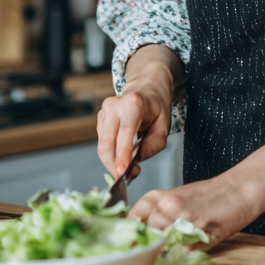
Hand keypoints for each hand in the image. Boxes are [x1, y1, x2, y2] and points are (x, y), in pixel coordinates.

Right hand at [96, 44, 183, 176]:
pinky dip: (110, 154)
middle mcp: (114, 105)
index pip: (124, 134)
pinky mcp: (100, 118)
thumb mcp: (164, 127)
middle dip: (114, 165)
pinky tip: (122, 156)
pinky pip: (102, 142)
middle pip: (107, 143)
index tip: (122, 173)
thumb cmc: (157, 107)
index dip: (122, 156)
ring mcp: (105, 111)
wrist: (147, 88)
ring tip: (129, 167)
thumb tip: (134, 162)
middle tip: (128, 177)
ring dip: (112, 162)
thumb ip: (152, 146)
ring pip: (102, 146)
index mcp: (133, 104)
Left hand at [128, 174, 262, 245]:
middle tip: (142, 256)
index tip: (125, 244)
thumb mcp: (179, 198)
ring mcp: (185, 219)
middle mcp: (170, 206)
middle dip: (144, 245)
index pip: (134, 217)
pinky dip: (182, 256)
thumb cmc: (210, 194)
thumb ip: (159, 216)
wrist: (239, 188)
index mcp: (161, 197)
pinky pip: (185, 251)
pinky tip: (182, 257)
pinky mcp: (202, 232)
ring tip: (161, 259)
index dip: (129, 232)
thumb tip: (141, 235)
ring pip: (162, 243)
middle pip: (146, 233)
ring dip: (161, 253)